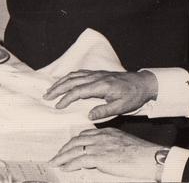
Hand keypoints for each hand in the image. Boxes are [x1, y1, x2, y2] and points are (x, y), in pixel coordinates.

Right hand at [42, 69, 157, 119]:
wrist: (142, 82)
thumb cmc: (133, 96)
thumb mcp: (121, 107)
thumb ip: (104, 111)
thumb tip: (88, 116)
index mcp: (101, 86)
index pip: (78, 91)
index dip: (66, 99)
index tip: (58, 106)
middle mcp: (95, 77)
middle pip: (71, 81)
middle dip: (57, 88)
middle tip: (46, 96)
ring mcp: (95, 74)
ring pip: (73, 76)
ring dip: (60, 82)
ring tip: (50, 89)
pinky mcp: (97, 73)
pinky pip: (78, 73)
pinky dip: (68, 77)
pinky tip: (64, 82)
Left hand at [49, 128, 163, 179]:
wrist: (150, 157)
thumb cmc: (142, 154)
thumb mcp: (123, 145)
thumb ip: (110, 147)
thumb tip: (102, 157)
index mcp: (106, 133)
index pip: (84, 135)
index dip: (74, 142)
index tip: (68, 148)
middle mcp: (100, 137)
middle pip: (75, 141)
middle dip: (64, 149)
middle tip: (57, 156)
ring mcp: (99, 146)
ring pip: (74, 150)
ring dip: (62, 157)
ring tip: (55, 163)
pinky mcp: (99, 157)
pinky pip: (79, 160)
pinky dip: (70, 164)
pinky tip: (65, 168)